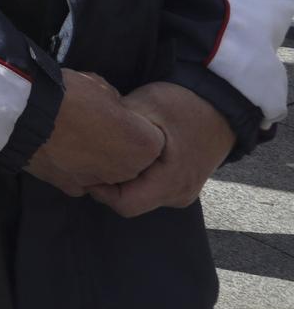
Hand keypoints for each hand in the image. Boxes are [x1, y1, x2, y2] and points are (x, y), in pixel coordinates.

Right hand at [25, 69, 163, 196]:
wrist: (26, 114)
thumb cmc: (70, 95)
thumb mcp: (101, 87)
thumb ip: (116, 106)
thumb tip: (112, 113)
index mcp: (144, 145)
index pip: (150, 138)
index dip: (133, 125)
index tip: (117, 115)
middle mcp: (128, 170)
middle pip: (131, 160)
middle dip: (119, 147)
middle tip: (95, 126)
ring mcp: (100, 182)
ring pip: (106, 173)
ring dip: (97, 160)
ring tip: (75, 138)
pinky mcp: (72, 188)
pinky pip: (82, 179)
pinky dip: (74, 169)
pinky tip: (60, 151)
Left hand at [88, 82, 235, 217]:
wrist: (222, 103)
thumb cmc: (184, 104)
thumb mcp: (146, 106)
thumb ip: (117, 124)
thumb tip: (86, 134)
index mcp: (170, 182)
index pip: (125, 205)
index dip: (100, 190)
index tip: (88, 165)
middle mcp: (179, 195)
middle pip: (130, 201)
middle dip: (109, 183)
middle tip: (94, 156)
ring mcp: (183, 192)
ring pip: (140, 195)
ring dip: (123, 178)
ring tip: (112, 151)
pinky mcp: (183, 184)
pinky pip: (151, 188)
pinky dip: (136, 175)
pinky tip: (128, 153)